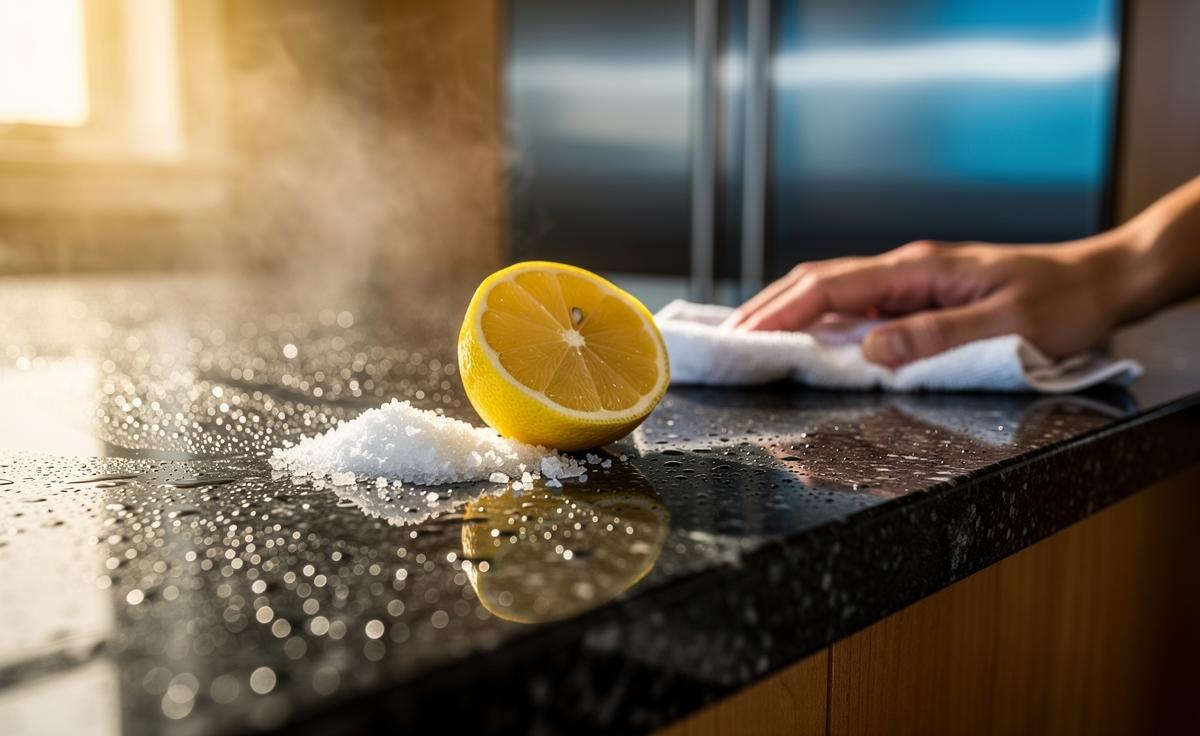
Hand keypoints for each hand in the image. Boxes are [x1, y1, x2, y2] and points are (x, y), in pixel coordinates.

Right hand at [725, 236, 1138, 366]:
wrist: (1102, 282)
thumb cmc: (1062, 303)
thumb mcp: (1007, 325)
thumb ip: (935, 336)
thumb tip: (867, 352)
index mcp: (919, 269)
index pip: (832, 288)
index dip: (782, 312)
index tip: (746, 337)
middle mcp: (907, 270)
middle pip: (819, 281)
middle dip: (768, 307)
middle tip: (728, 340)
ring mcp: (912, 281)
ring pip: (833, 290)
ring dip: (788, 311)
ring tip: (751, 338)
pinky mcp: (920, 296)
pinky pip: (857, 305)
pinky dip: (819, 319)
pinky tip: (807, 337)